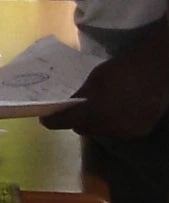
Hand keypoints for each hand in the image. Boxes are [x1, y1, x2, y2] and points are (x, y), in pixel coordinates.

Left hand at [42, 30, 168, 139]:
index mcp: (92, 113)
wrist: (157, 70)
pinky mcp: (139, 132)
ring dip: (98, 123)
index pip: (63, 123)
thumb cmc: (122, 69)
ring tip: (102, 109)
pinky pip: (119, 131)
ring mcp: (124, 132)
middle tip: (76, 110)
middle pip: (83, 129)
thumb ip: (80, 95)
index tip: (45, 118)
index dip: (51, 121)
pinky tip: (120, 111)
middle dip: (77, 121)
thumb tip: (69, 104)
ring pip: (101, 132)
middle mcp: (107, 127)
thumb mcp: (95, 79)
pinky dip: (116, 123)